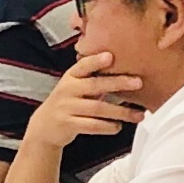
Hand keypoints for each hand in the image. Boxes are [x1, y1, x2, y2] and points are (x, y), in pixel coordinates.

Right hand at [27, 58, 143, 152]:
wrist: (45, 126)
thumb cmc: (68, 103)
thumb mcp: (75, 87)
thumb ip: (94, 79)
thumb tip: (126, 74)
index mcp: (70, 77)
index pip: (83, 66)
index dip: (96, 61)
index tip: (110, 56)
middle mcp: (67, 90)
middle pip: (95, 85)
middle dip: (118, 83)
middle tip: (138, 82)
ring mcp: (66, 107)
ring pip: (98, 108)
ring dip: (121, 112)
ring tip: (139, 115)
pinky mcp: (68, 124)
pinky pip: (92, 125)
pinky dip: (108, 126)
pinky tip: (118, 126)